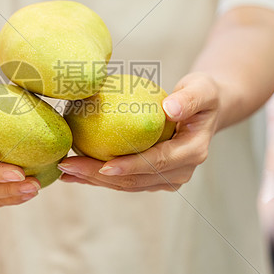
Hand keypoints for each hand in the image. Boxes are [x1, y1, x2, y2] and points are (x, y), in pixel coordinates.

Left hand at [57, 72, 221, 191]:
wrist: (208, 109)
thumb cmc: (203, 94)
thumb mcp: (202, 88)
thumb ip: (189, 97)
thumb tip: (169, 108)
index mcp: (192, 153)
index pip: (157, 162)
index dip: (130, 166)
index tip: (104, 165)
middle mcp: (180, 172)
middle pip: (135, 180)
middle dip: (99, 177)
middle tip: (68, 166)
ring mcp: (166, 178)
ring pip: (126, 185)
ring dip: (94, 180)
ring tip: (65, 171)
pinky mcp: (153, 178)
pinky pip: (124, 179)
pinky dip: (99, 176)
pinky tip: (75, 171)